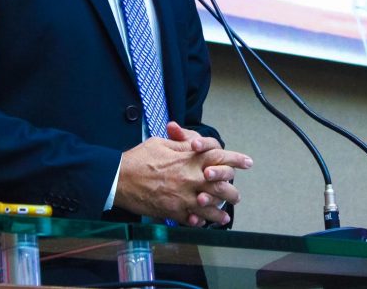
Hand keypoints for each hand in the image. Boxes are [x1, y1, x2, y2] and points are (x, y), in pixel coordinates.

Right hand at [114, 122, 251, 225]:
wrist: (119, 179)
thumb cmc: (138, 159)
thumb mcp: (161, 143)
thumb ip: (182, 145)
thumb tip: (194, 144)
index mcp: (189, 159)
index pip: (220, 157)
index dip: (236, 160)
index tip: (247, 162)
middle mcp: (190, 178)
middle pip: (222, 187)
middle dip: (232, 191)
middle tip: (235, 194)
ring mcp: (183, 197)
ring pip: (211, 208)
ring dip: (220, 212)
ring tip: (225, 215)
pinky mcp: (174, 212)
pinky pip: (194, 220)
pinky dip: (202, 222)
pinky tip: (205, 223)